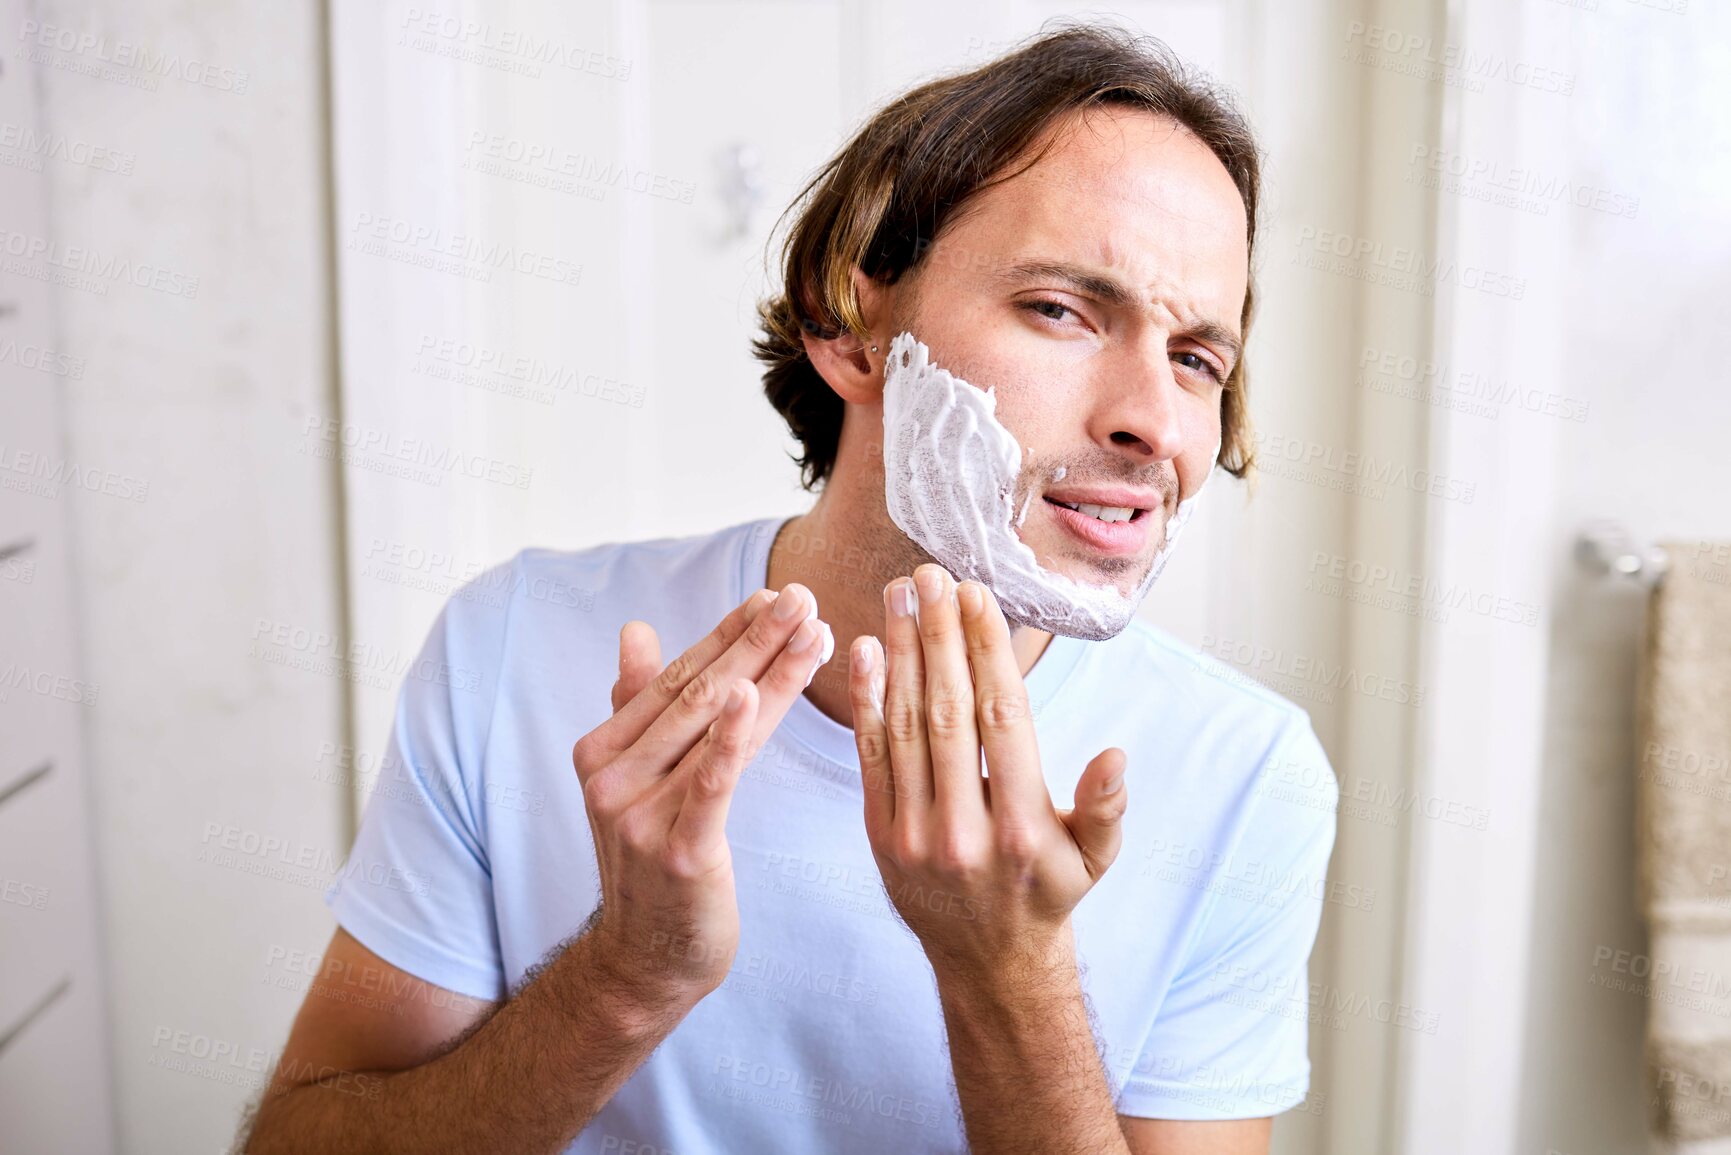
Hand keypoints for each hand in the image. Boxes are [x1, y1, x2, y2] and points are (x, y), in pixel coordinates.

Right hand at [571, 584, 832, 1007]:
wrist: (648, 961)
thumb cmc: (656, 865)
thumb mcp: (638, 783)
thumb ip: (637, 706)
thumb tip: (634, 629)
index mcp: (602, 749)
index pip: (674, 676)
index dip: (727, 632)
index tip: (772, 594)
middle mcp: (612, 775)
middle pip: (698, 691)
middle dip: (756, 638)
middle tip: (803, 595)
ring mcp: (638, 813)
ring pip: (715, 725)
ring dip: (768, 671)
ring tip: (812, 629)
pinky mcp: (677, 848)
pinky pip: (711, 781)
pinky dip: (731, 734)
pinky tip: (753, 692)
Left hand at [847, 564, 1126, 980]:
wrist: (988, 963)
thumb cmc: (1048, 894)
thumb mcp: (1094, 860)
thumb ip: (1104, 808)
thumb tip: (1116, 757)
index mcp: (1022, 826)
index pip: (1002, 719)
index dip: (986, 652)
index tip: (976, 595)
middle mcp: (965, 829)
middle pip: (948, 711)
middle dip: (937, 636)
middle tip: (930, 574)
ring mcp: (915, 834)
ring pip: (905, 726)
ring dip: (899, 654)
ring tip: (899, 595)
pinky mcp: (879, 836)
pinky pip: (871, 757)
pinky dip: (867, 700)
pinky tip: (866, 649)